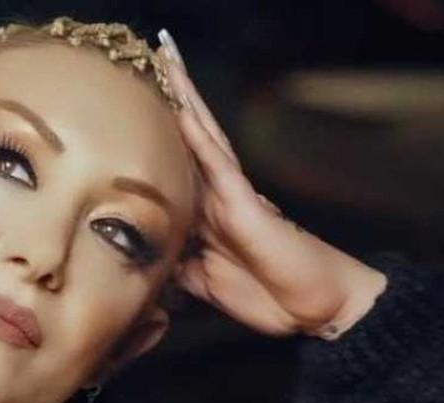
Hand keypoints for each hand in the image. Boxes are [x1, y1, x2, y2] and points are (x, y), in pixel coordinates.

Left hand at [157, 30, 386, 339]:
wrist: (312, 308)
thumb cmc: (267, 295)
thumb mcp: (204, 283)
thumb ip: (177, 265)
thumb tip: (146, 258)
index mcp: (206, 213)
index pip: (177, 164)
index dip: (157, 132)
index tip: (132, 103)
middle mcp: (217, 195)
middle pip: (189, 135)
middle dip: (172, 97)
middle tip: (154, 52)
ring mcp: (231, 195)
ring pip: (203, 136)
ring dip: (185, 98)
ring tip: (167, 58)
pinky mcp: (246, 204)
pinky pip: (219, 164)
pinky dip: (199, 138)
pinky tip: (183, 111)